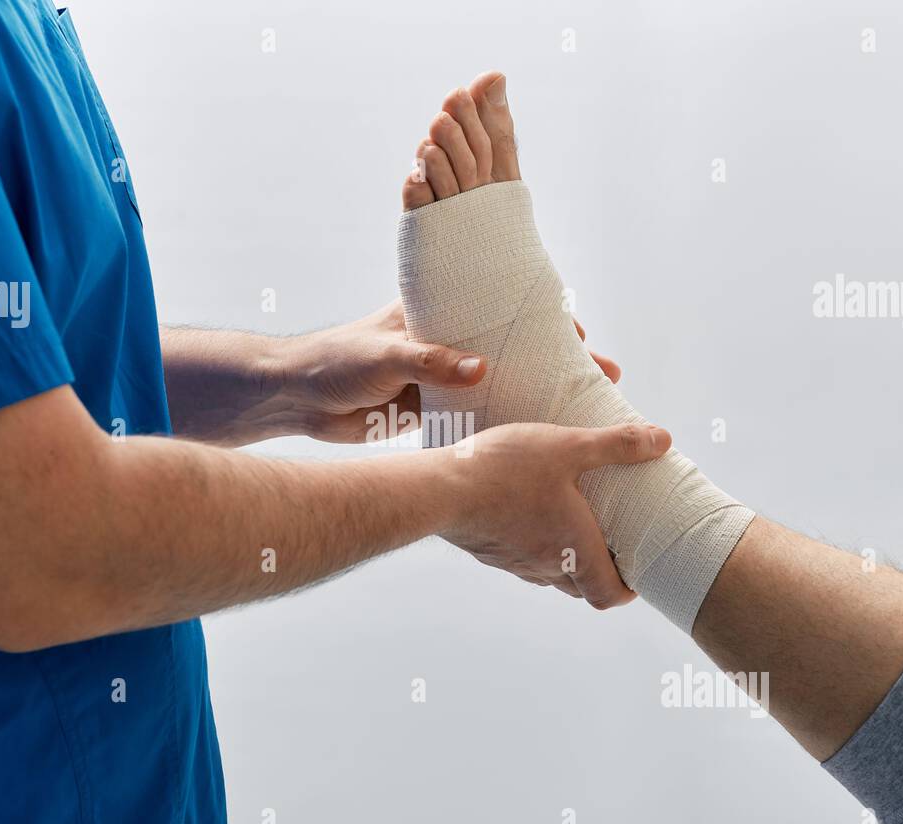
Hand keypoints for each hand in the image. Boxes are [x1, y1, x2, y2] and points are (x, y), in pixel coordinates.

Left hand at [285, 300, 620, 441]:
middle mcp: (450, 343)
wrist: (297, 399)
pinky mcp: (433, 411)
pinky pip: (480, 416)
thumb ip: (430, 362)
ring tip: (585, 413)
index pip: (505, 307)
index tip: (581, 336)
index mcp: (440, 313)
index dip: (547, 319)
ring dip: (541, 396)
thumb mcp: (384, 355)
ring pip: (505, 385)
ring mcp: (444, 378)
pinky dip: (508, 424)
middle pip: (517, 348)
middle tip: (605, 379)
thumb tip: (481, 368)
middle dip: (561, 363)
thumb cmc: (335, 361)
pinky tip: (539, 438)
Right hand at [437, 420, 671, 607]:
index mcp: (575, 552)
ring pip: (550, 574)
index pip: (610, 595)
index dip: (628, 589)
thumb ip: (616, 444)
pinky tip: (531, 512)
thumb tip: (662, 439)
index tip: (637, 573)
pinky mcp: (490, 552)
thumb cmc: (507, 470)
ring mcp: (514, 563)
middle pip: (582, 587)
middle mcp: (546, 567)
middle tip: (612, 543)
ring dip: (567, 558)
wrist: (440, 490)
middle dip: (601, 570)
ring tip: (574, 525)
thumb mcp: (568, 446)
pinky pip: (522, 558)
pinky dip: (536, 545)